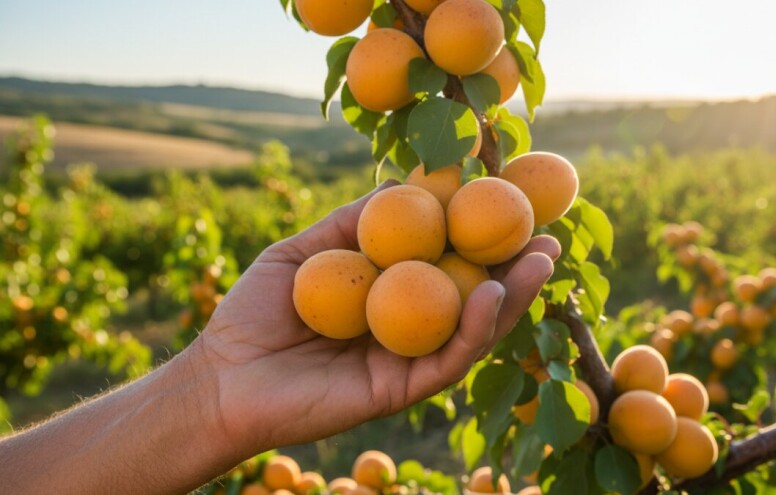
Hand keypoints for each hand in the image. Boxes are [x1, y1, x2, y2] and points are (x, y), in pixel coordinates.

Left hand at [197, 181, 559, 454]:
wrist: (222, 377)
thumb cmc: (255, 312)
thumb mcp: (303, 252)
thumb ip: (352, 222)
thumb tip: (403, 182)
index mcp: (389, 294)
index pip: (445, 260)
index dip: (479, 233)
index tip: (511, 198)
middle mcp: (407, 326)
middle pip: (473, 295)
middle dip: (515, 266)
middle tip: (549, 233)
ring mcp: (408, 359)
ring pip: (473, 329)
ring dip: (514, 295)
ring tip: (542, 259)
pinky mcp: (400, 389)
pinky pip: (447, 358)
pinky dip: (475, 328)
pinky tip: (493, 294)